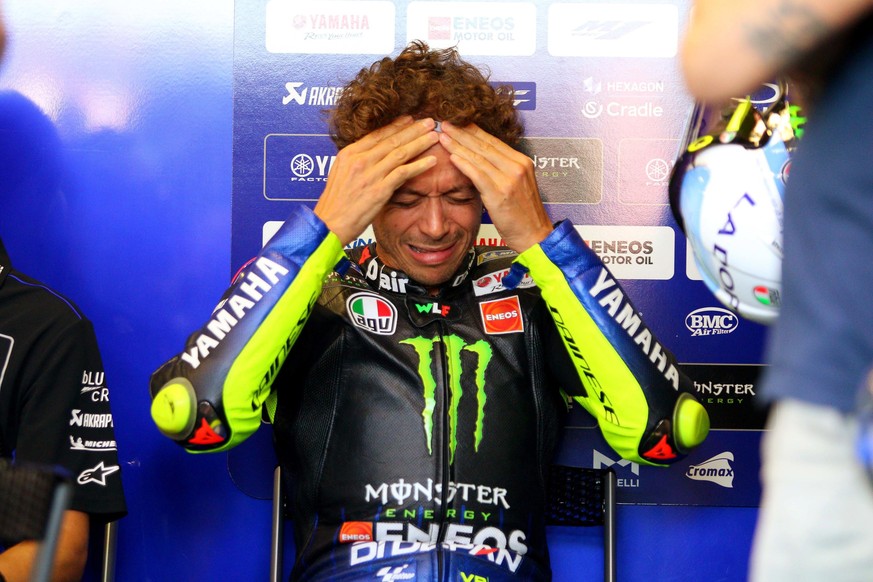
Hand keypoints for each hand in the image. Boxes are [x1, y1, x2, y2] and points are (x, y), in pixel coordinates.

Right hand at [314, 116, 440, 244]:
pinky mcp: (379, 190)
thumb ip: (356, 162)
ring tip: (434, 136)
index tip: (409, 119)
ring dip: (420, 143)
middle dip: (413, 129)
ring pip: (400, 153)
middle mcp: (359, 160)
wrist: (329, 223)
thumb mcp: (339, 174)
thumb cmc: (335, 203)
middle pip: (391, 140)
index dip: (396, 125)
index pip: (376, 134)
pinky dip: (420, 165)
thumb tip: (371, 154)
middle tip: (429, 121)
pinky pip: (404, 173)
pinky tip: (432, 161)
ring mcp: (370, 174)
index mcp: (349, 154)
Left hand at [438, 122, 552, 251]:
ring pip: (479, 157)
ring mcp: (510, 179)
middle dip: (462, 133)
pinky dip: (464, 164)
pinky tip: (452, 156)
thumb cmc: (523, 215)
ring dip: (458, 145)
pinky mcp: (501, 194)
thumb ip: (501, 171)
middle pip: (485, 145)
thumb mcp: (516, 186)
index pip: (493, 141)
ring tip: (443, 136)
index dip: (473, 130)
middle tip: (445, 123)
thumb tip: (480, 159)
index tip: (458, 123)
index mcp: (521, 162)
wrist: (535, 236)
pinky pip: (479, 175)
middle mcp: (517, 166)